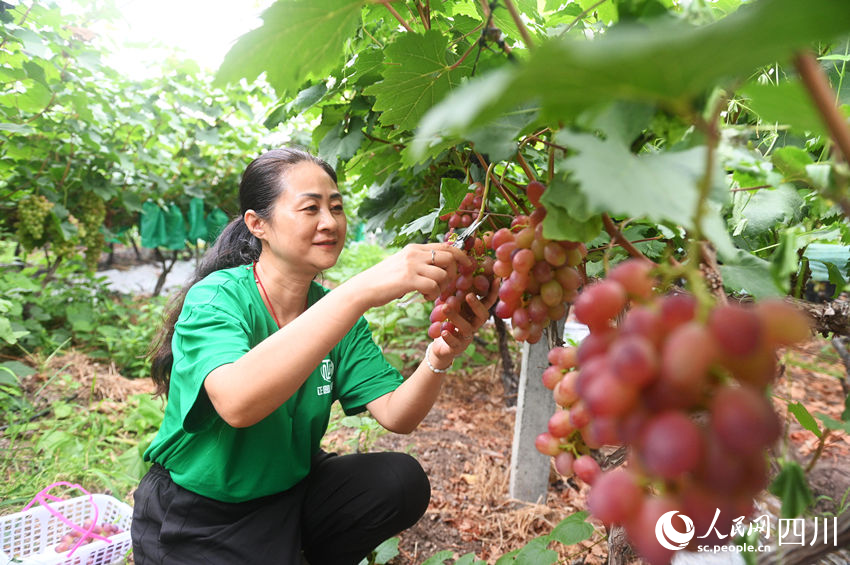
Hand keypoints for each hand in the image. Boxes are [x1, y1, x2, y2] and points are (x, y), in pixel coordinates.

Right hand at [350, 243, 472, 307]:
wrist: (364, 288)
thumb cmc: (384, 280)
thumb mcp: (403, 264)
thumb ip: (420, 263)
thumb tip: (441, 267)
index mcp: (415, 248)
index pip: (446, 246)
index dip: (461, 256)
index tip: (466, 267)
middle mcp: (414, 253)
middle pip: (449, 257)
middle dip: (453, 273)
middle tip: (445, 285)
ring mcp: (411, 265)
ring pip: (443, 274)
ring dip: (441, 287)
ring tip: (430, 293)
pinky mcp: (408, 279)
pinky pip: (433, 286)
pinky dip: (433, 295)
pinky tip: (424, 297)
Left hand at [429, 278, 500, 367]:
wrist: (440, 346)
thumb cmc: (448, 321)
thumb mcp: (452, 305)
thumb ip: (457, 293)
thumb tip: (462, 272)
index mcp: (475, 313)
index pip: (488, 302)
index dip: (493, 292)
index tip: (495, 279)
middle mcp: (474, 324)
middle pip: (483, 315)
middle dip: (477, 305)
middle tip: (468, 295)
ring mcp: (466, 337)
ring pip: (466, 327)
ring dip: (456, 316)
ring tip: (445, 307)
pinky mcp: (456, 347)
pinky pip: (455, 342)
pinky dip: (449, 336)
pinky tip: (443, 331)